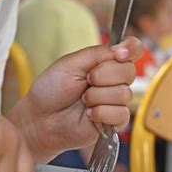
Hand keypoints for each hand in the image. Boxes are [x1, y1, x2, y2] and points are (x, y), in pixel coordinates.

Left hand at [8, 36, 142, 161]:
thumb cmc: (51, 90)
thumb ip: (98, 53)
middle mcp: (113, 81)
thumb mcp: (70, 64)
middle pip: (130, 71)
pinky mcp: (114, 122)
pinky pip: (121, 114)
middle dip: (104, 76)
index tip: (119, 54)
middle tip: (85, 81)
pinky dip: (102, 113)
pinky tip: (88, 114)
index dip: (131, 49)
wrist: (40, 119)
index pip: (132, 50)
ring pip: (124, 94)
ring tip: (83, 101)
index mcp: (104, 63)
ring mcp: (114, 102)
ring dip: (98, 96)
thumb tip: (123, 48)